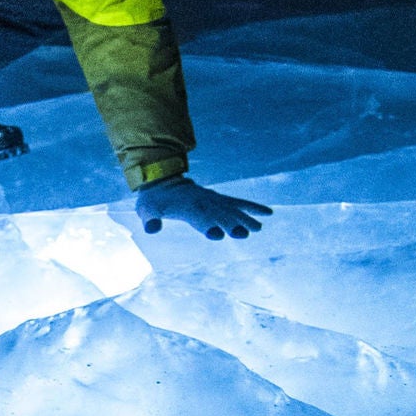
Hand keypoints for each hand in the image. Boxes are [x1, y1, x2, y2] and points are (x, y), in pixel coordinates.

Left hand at [134, 176, 270, 239]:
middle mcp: (203, 201)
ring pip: (232, 208)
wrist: (162, 180)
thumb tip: (152, 229)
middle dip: (230, 224)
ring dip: (244, 218)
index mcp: (186, 206)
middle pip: (219, 214)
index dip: (207, 225)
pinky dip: (253, 207)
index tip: (217, 234)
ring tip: (257, 229)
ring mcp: (213, 199)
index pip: (198, 217)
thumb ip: (149, 219)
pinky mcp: (219, 199)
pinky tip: (268, 214)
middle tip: (243, 234)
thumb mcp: (146, 209)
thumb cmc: (154, 200)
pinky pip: (239, 202)